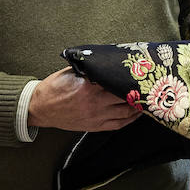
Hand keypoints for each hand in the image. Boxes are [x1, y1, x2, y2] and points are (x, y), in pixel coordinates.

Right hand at [27, 67, 141, 132]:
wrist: (40, 107)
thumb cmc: (54, 88)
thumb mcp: (72, 72)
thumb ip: (91, 69)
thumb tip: (107, 63)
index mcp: (90, 87)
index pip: (117, 81)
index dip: (130, 78)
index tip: (141, 74)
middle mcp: (95, 102)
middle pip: (125, 97)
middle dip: (138, 91)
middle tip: (149, 85)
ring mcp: (96, 116)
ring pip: (125, 113)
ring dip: (138, 106)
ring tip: (146, 99)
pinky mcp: (94, 126)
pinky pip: (117, 124)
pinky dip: (129, 119)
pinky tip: (136, 114)